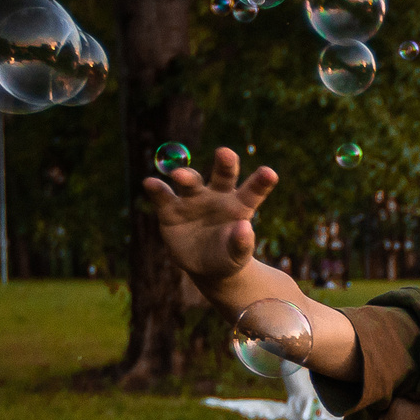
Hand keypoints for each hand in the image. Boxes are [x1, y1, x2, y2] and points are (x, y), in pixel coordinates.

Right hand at [140, 146, 277, 280]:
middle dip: (224, 163)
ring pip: (190, 181)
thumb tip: (244, 228)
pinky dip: (156, 189)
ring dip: (185, 175)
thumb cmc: (228, 256)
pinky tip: (150, 183)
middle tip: (225, 153)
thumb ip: (242, 243)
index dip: (261, 182)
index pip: (253, 191)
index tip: (270, 173)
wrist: (204, 266)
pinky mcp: (170, 210)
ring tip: (179, 175)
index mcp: (240, 206)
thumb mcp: (237, 255)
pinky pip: (163, 196)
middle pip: (222, 175)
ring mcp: (193, 200)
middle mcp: (217, 196)